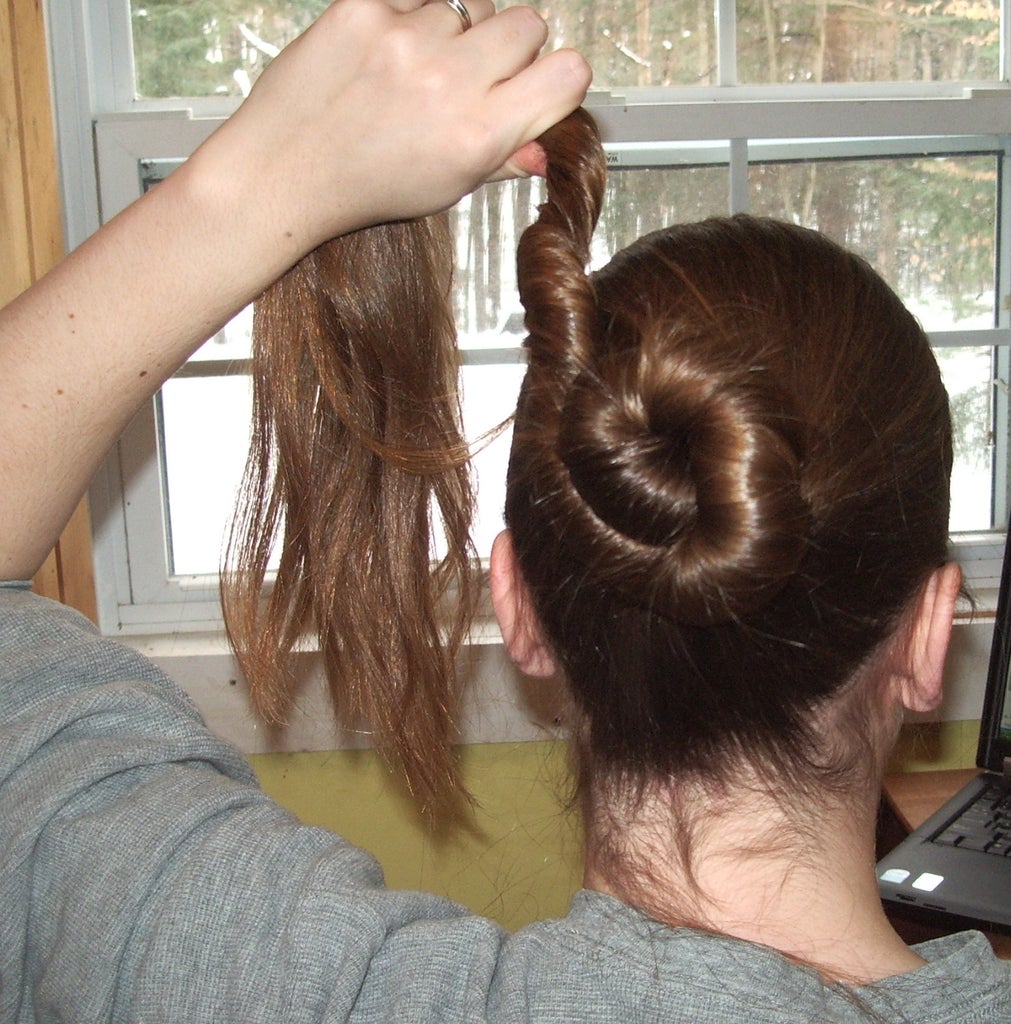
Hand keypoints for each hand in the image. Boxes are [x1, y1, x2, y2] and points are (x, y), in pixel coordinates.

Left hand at [188, 0, 591, 254]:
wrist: (285, 169)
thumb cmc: (361, 185)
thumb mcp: (445, 188)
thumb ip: (501, 158)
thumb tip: (542, 144)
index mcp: (478, 137)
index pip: (568, 74)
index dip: (557, 78)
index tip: (536, 84)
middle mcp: (449, 85)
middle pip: (528, 23)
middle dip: (508, 46)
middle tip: (471, 74)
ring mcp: (407, 41)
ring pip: (469, 5)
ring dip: (451, 30)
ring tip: (413, 70)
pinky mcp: (366, 8)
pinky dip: (408, 14)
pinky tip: (387, 50)